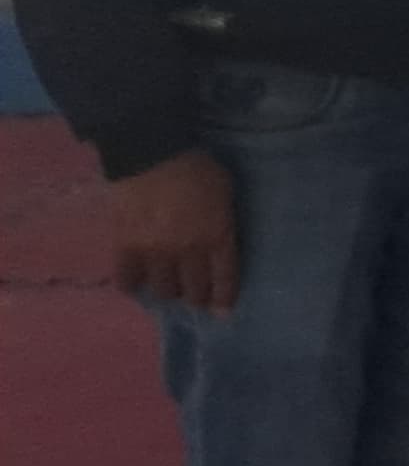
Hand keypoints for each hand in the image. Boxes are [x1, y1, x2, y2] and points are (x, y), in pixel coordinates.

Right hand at [110, 149, 238, 312]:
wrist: (151, 154)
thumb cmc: (197, 168)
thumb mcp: (225, 193)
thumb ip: (222, 221)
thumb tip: (220, 241)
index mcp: (217, 236)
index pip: (224, 278)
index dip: (223, 298)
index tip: (222, 311)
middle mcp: (188, 251)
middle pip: (194, 289)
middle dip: (197, 297)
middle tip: (196, 297)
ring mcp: (155, 252)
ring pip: (163, 289)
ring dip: (169, 291)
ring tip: (169, 288)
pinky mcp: (125, 247)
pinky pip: (127, 279)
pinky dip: (133, 286)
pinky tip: (137, 284)